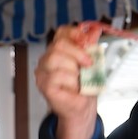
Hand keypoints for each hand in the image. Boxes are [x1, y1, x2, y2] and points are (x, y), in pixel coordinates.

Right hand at [34, 21, 137, 138]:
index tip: (88, 42)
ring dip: (73, 70)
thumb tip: (95, 30)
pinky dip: (70, 81)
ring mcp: (42, 72)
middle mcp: (47, 59)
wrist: (82, 108)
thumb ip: (90, 48)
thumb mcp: (90, 64)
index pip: (61, 33)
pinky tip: (74, 88)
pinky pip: (56, 75)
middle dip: (77, 53)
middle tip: (88, 64)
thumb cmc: (83, 86)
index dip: (74, 34)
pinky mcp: (44, 85)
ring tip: (79, 80)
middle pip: (58, 45)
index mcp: (58, 51)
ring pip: (55, 58)